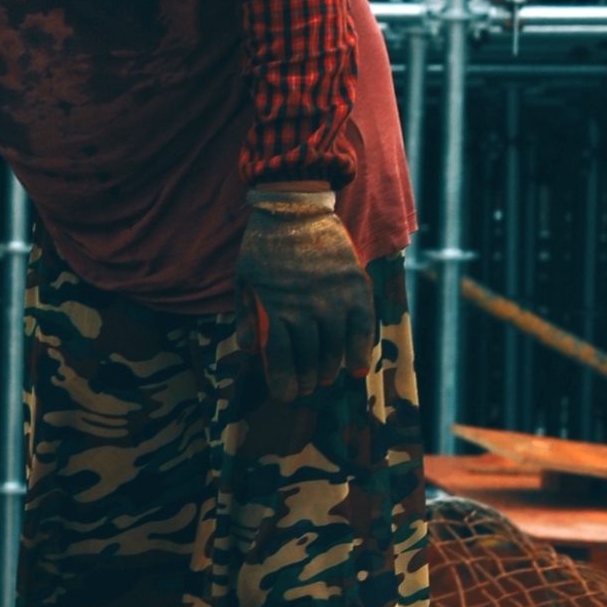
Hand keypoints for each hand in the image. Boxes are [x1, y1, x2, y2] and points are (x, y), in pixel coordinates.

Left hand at [236, 185, 377, 401]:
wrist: (295, 211)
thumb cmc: (263, 247)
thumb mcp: (244, 280)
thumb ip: (245, 315)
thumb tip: (246, 349)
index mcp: (277, 308)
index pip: (281, 354)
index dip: (285, 378)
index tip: (287, 395)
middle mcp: (307, 308)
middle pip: (311, 354)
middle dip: (309, 377)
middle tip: (308, 390)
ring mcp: (334, 298)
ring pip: (337, 345)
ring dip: (333, 367)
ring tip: (328, 379)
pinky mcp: (355, 286)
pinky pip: (363, 325)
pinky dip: (361, 349)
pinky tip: (358, 368)